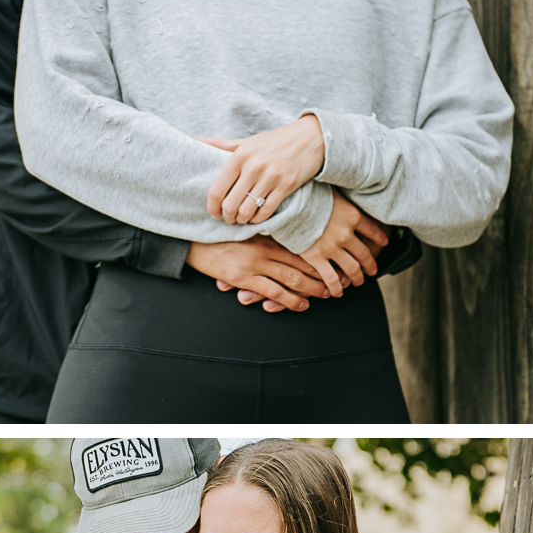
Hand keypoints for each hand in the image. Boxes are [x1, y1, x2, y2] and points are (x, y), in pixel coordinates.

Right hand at [186, 235, 348, 313]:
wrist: (190, 238)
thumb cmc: (219, 233)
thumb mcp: (246, 227)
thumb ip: (266, 231)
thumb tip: (286, 235)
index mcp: (267, 233)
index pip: (302, 243)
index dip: (322, 253)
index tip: (338, 258)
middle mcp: (265, 247)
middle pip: (303, 261)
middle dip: (325, 272)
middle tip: (342, 280)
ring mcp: (254, 263)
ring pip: (293, 277)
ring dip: (313, 288)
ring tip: (327, 294)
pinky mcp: (242, 278)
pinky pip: (273, 291)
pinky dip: (291, 300)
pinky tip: (302, 305)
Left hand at [196, 115, 324, 225]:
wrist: (309, 138)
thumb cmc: (273, 142)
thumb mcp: (245, 142)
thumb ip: (219, 145)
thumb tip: (193, 140)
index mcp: (239, 156)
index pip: (217, 190)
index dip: (212, 207)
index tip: (214, 213)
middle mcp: (253, 167)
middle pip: (230, 205)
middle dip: (227, 217)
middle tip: (229, 219)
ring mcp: (270, 177)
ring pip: (247, 211)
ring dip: (242, 220)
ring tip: (241, 219)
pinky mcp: (285, 186)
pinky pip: (265, 211)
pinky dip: (258, 219)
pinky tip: (255, 217)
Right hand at [300, 190, 390, 295]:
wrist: (290, 202)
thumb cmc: (308, 193)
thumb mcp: (333, 191)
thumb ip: (342, 200)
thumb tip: (344, 199)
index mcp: (353, 216)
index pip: (373, 230)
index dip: (380, 238)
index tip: (384, 243)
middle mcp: (346, 234)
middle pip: (364, 254)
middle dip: (370, 264)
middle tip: (372, 271)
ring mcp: (332, 248)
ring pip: (351, 268)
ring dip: (357, 277)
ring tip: (358, 282)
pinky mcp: (316, 258)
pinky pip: (331, 278)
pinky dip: (336, 287)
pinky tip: (338, 292)